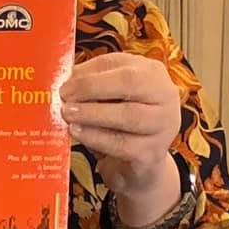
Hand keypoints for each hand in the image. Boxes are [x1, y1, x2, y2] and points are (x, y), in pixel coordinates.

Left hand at [60, 52, 181, 226]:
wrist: (142, 164)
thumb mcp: (109, 97)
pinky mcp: (152, 152)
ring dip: (93, 113)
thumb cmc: (121, 122)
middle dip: (92, 87)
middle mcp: (164, 95)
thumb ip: (90, 84)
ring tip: (68, 114)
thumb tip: (64, 79)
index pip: (119, 64)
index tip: (64, 82)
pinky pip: (122, 143)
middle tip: (65, 96)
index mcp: (151, 72)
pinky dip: (96, 137)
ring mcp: (163, 124)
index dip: (89, 72)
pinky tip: (78, 133)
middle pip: (129, 82)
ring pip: (128, 115)